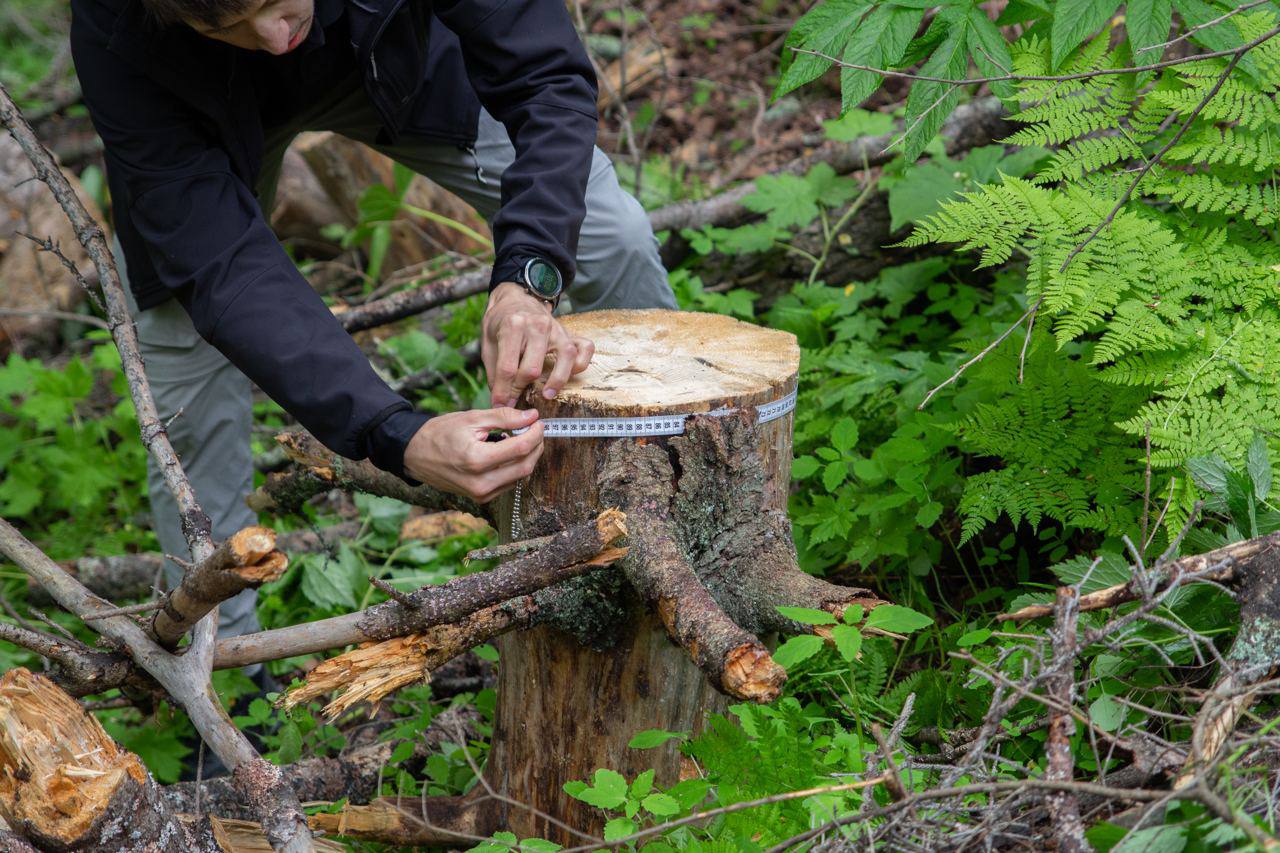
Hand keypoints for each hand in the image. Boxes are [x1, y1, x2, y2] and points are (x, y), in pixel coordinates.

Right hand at [403, 408, 543, 502]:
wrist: (416, 455)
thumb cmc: (441, 433)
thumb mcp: (472, 418)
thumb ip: (504, 417)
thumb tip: (532, 416)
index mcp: (477, 460)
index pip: (520, 448)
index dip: (535, 433)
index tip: (538, 421)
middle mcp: (481, 483)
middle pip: (525, 466)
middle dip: (536, 446)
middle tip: (535, 430)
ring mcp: (481, 494)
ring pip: (520, 477)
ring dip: (528, 457)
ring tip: (522, 438)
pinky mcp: (482, 498)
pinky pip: (509, 483)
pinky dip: (516, 467)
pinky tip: (509, 453)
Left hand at [482, 282, 593, 406]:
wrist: (515, 298)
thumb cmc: (500, 322)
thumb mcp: (488, 342)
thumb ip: (494, 370)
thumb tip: (500, 400)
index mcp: (512, 325)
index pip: (507, 367)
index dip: (502, 391)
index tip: (499, 405)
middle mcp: (537, 325)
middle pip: (533, 367)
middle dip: (521, 388)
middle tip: (514, 400)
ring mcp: (556, 328)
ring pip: (564, 357)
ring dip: (557, 380)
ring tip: (547, 395)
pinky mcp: (569, 332)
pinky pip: (585, 348)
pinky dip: (581, 363)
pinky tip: (570, 375)